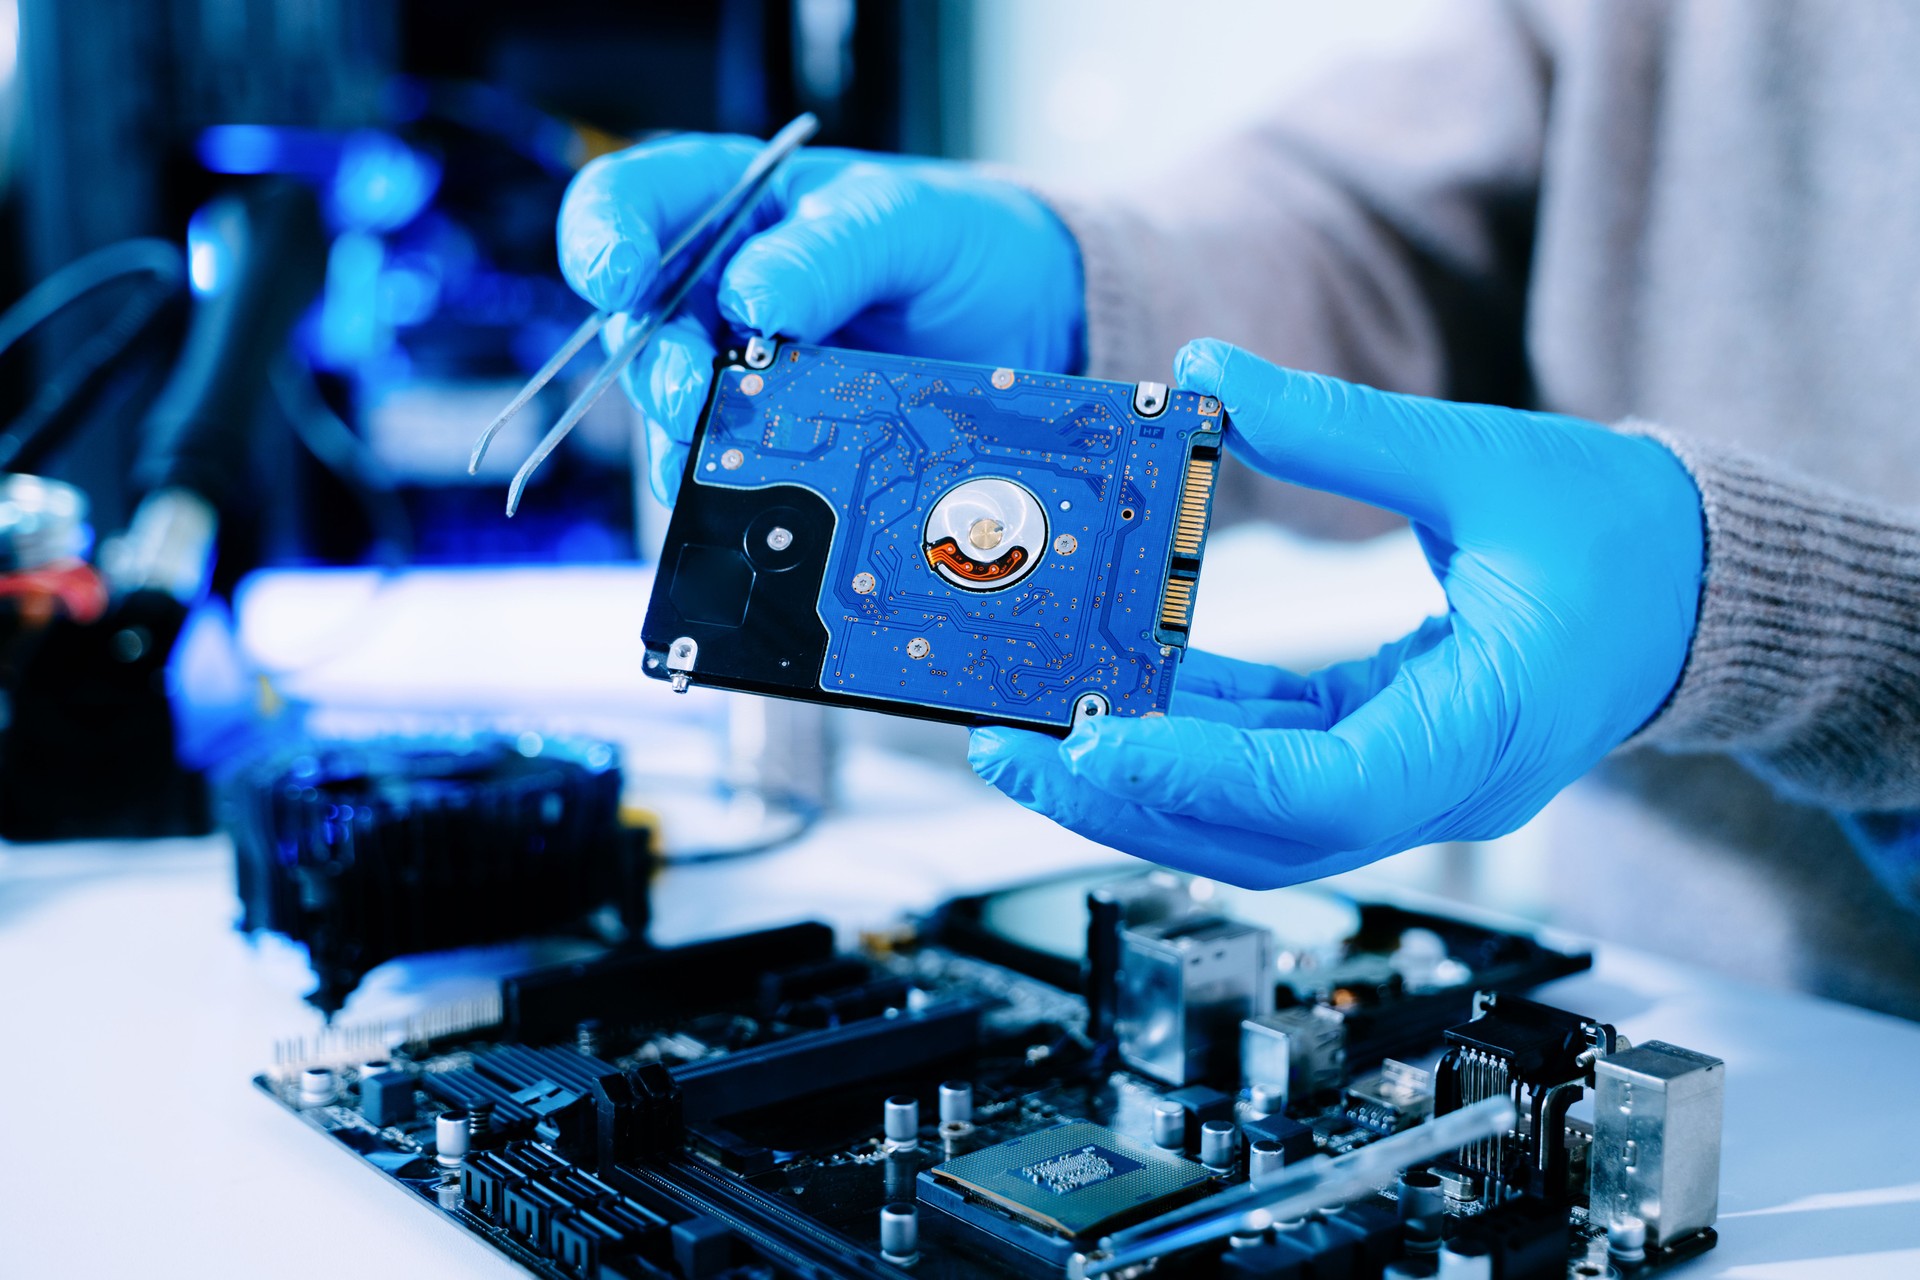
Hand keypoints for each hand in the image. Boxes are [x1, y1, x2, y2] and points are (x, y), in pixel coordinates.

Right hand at [557, 135, 1084, 501]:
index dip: (604, 236)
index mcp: (735, 205)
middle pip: (641, 324)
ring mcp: (742, 368)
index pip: (635, 202)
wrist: (1032, 324)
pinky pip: (729, 463)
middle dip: (656, 362)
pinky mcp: (777, 435)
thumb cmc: (962, 245)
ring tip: (712, 456)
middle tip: (691, 392)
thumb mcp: (909, 223)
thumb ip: (831, 249)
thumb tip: (752, 296)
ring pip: (673, 406)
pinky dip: (729, 482)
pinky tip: (745, 492)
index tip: (617, 276)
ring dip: (683, 435)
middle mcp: (719, 287)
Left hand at [970, 339, 1704, 887]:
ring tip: (1036, 734)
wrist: (1699, 589)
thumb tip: (1206, 375)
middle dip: (1128, 801)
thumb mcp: (1485, 459)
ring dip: (1146, 782)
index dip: (1200, 778)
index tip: (1094, 749)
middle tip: (1010, 749)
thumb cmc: (1622, 535)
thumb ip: (1338, 426)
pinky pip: (1278, 766)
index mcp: (1486, 729)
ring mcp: (1417, 781)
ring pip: (1257, 816)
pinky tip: (1125, 692)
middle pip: (1263, 831)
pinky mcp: (1393, 753)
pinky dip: (1197, 739)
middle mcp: (1445, 783)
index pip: (1323, 788)